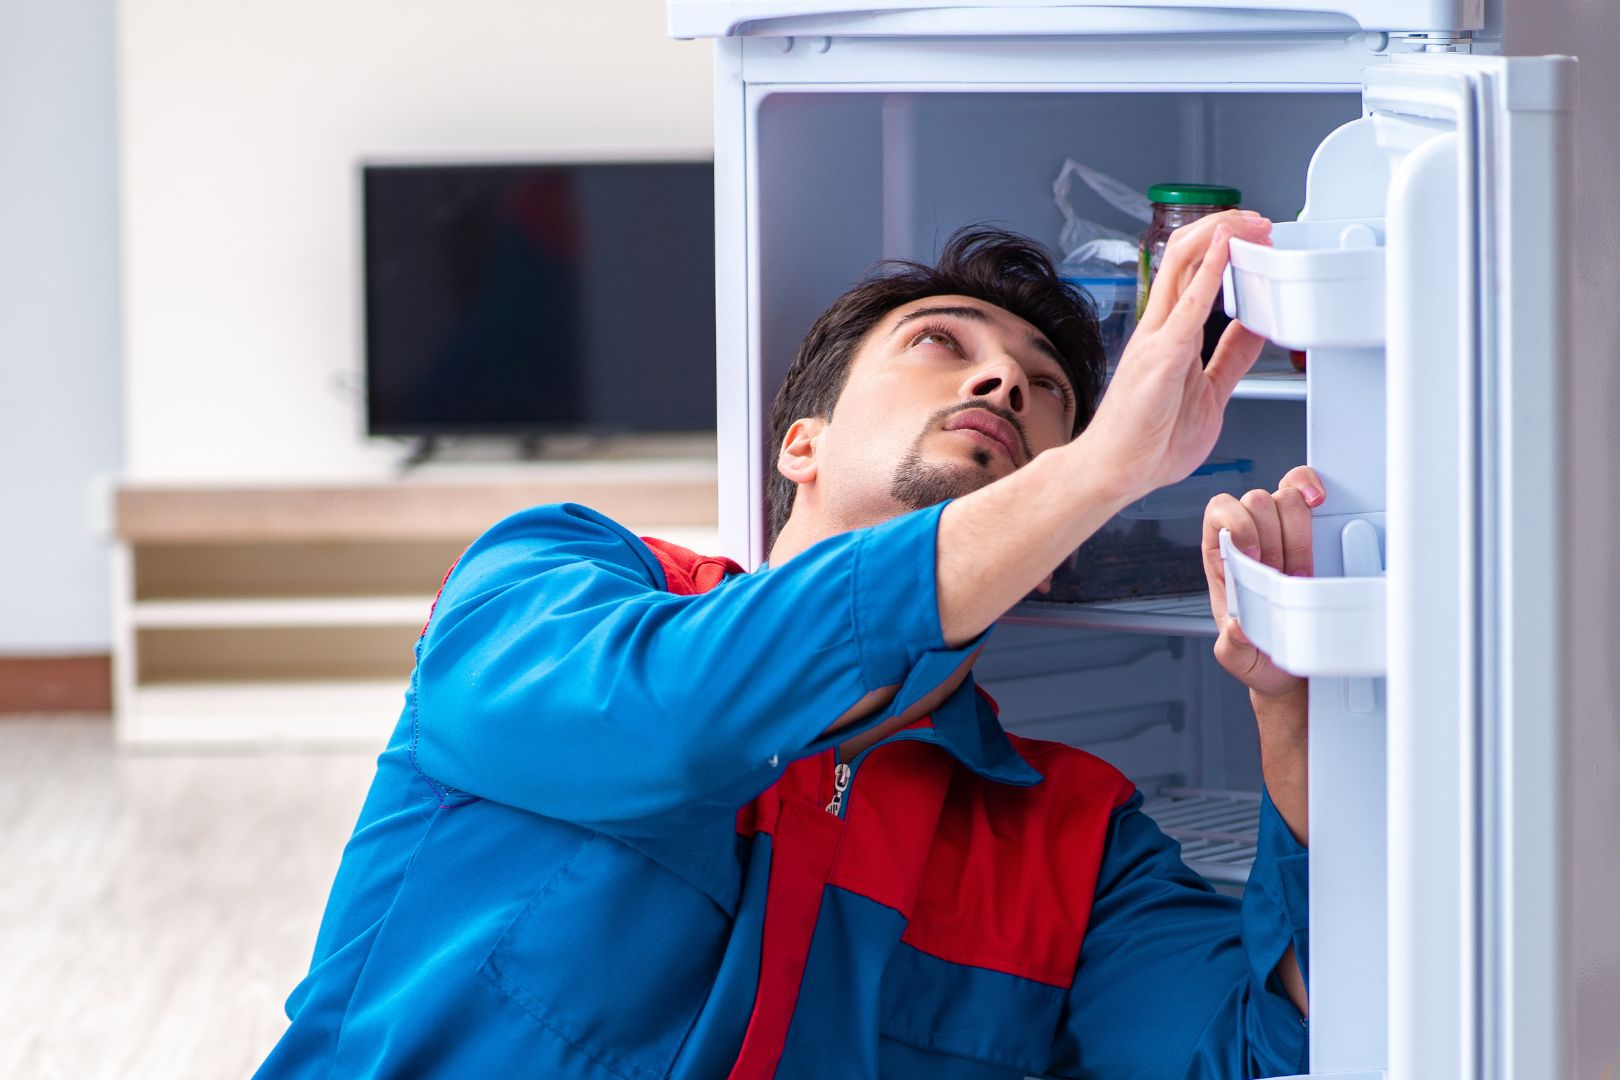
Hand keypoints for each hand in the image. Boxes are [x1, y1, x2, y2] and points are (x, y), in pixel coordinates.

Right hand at [1071, 210, 1271, 504]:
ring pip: (1183, 262)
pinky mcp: (1161, 355)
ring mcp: (1158, 337)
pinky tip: (1226, 247)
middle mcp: (1161, 327)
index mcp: (1172, 335)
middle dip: (1226, 226)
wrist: (1117, 471)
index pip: (1195, 271)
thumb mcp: (1210, 391)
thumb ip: (1231, 358)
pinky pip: (1189, 303)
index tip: (1259, 235)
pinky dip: (1210, 269)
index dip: (1227, 244)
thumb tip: (1255, 330)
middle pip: (1187, 253)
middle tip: (1260, 219)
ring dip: (1221, 234)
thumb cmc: (1149, 441)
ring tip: (1251, 222)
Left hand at [1201, 465, 1324, 698]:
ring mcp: (1279, 529)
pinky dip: (1309, 487)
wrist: (1291, 664)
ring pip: (1283, 496)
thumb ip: (1231, 646)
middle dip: (1274, 539)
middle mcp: (1248, 538)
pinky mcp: (1309, 526)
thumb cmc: (1259, 653)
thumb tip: (1238, 626)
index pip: (1218, 513)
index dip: (1239, 527)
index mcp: (1222, 559)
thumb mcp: (1239, 658)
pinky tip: (1316, 502)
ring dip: (1298, 532)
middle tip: (1283, 575)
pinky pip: (1302, 488)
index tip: (1256, 559)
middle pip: (1255, 502)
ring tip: (1301, 570)